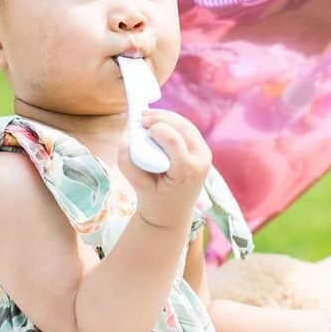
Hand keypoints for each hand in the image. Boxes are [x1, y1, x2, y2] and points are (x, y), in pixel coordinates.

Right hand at [117, 108, 210, 231]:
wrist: (172, 215)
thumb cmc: (154, 201)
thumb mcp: (136, 184)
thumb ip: (127, 161)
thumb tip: (126, 136)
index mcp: (186, 171)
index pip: (173, 139)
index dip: (156, 126)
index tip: (140, 126)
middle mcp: (201, 161)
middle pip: (182, 126)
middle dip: (160, 117)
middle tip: (141, 116)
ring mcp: (205, 155)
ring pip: (186, 124)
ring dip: (166, 117)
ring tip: (147, 117)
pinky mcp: (202, 151)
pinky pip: (188, 129)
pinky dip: (172, 123)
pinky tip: (157, 122)